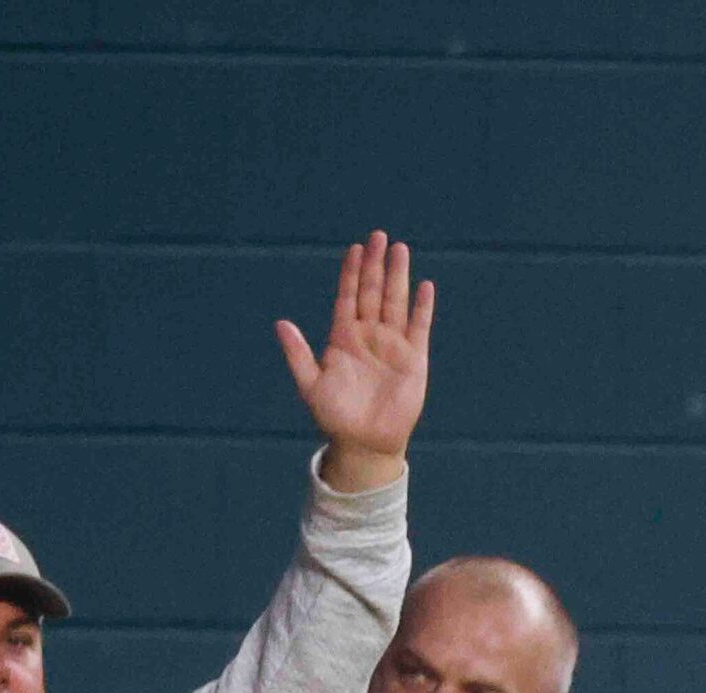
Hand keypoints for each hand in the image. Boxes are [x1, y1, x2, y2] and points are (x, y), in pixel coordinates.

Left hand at [279, 230, 432, 492]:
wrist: (365, 443)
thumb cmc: (335, 417)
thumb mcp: (310, 385)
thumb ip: (298, 353)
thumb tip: (281, 323)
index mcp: (343, 337)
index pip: (348, 296)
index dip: (351, 273)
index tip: (355, 249)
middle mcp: (368, 335)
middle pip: (372, 292)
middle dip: (376, 265)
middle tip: (379, 237)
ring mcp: (392, 345)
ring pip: (395, 302)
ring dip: (398, 277)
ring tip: (400, 250)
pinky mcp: (414, 359)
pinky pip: (419, 327)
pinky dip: (422, 307)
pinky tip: (424, 286)